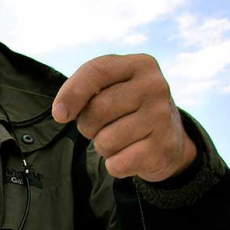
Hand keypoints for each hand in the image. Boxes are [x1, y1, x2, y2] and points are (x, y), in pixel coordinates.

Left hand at [52, 54, 196, 181]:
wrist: (169, 137)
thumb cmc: (126, 107)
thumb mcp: (109, 86)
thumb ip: (81, 89)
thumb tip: (60, 112)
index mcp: (140, 64)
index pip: (96, 71)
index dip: (71, 93)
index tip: (59, 114)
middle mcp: (155, 87)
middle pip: (97, 110)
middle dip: (87, 125)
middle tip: (101, 126)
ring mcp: (162, 117)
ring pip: (105, 141)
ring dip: (103, 146)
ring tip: (120, 138)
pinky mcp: (164, 148)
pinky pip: (118, 164)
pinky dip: (115, 164)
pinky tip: (130, 154)